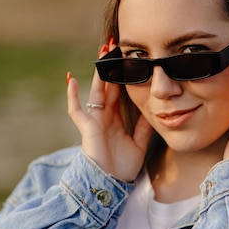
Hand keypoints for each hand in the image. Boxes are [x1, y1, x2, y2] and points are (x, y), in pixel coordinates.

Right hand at [67, 44, 152, 181]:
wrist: (112, 183)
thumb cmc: (124, 166)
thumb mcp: (140, 143)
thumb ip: (145, 126)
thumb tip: (155, 109)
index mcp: (116, 118)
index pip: (120, 91)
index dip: (123, 75)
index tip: (129, 58)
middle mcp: (104, 116)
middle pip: (108, 85)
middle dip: (111, 66)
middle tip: (115, 45)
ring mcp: (94, 120)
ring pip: (96, 91)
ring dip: (99, 72)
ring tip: (102, 52)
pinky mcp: (86, 128)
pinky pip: (76, 110)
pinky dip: (72, 96)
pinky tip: (72, 78)